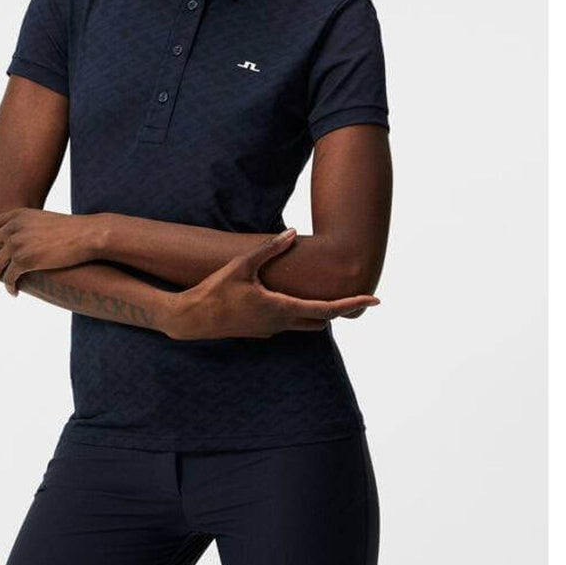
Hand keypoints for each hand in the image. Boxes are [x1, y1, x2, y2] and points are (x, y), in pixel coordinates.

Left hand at [0, 208, 101, 294]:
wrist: (86, 234)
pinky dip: (9, 286)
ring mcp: (17, 243)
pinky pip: (9, 277)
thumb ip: (24, 226)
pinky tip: (13, 292)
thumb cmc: (70, 229)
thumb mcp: (41, 220)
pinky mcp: (25, 260)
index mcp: (15, 215)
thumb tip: (15, 239)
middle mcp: (12, 228)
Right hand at [163, 228, 379, 340]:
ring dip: (316, 311)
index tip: (374, 300)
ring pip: (304, 324)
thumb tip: (292, 233)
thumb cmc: (215, 290)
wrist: (191, 318)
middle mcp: (279, 324)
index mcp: (281, 308)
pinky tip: (288, 297)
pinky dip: (296, 313)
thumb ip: (269, 249)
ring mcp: (269, 331)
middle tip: (352, 294)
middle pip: (320, 319)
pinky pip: (285, 323)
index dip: (352, 304)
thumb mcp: (242, 265)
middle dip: (336, 308)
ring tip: (326, 294)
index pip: (327, 309)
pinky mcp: (258, 332)